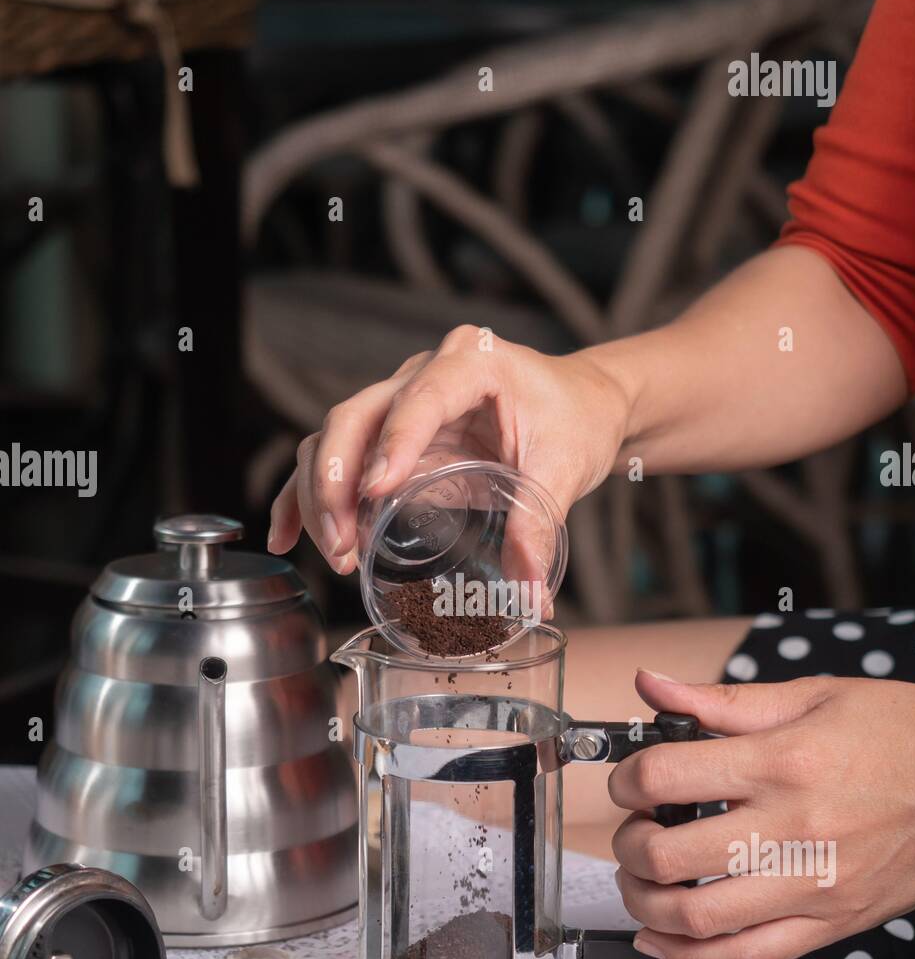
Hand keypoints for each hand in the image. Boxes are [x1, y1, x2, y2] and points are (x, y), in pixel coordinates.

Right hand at [266, 325, 628, 570]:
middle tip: (344, 544)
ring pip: (335, 438)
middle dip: (337, 483)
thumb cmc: (575, 419)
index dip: (393, 444)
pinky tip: (287, 534)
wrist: (583, 405)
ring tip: (337, 554)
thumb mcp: (563, 470)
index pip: (420, 397)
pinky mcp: (391, 435)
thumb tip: (529, 596)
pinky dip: (307, 496)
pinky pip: (337, 459)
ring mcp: (401, 400)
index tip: (373, 493)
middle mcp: (425, 372)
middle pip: (356, 417)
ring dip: (321, 496)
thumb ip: (539, 530)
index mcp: (472, 361)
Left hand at [609, 670, 914, 958]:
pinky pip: (746, 957)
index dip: (626, 779)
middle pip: (666, 854)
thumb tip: (653, 686)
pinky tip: (661, 937)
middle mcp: (792, 828)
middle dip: (627, 844)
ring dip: (646, 903)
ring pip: (696, 917)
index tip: (631, 781)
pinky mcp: (830, 923)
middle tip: (634, 830)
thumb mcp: (815, 696)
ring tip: (643, 881)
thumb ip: (723, 701)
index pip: (665, 777)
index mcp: (782, 762)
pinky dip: (689, 956)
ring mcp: (811, 884)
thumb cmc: (907, 734)